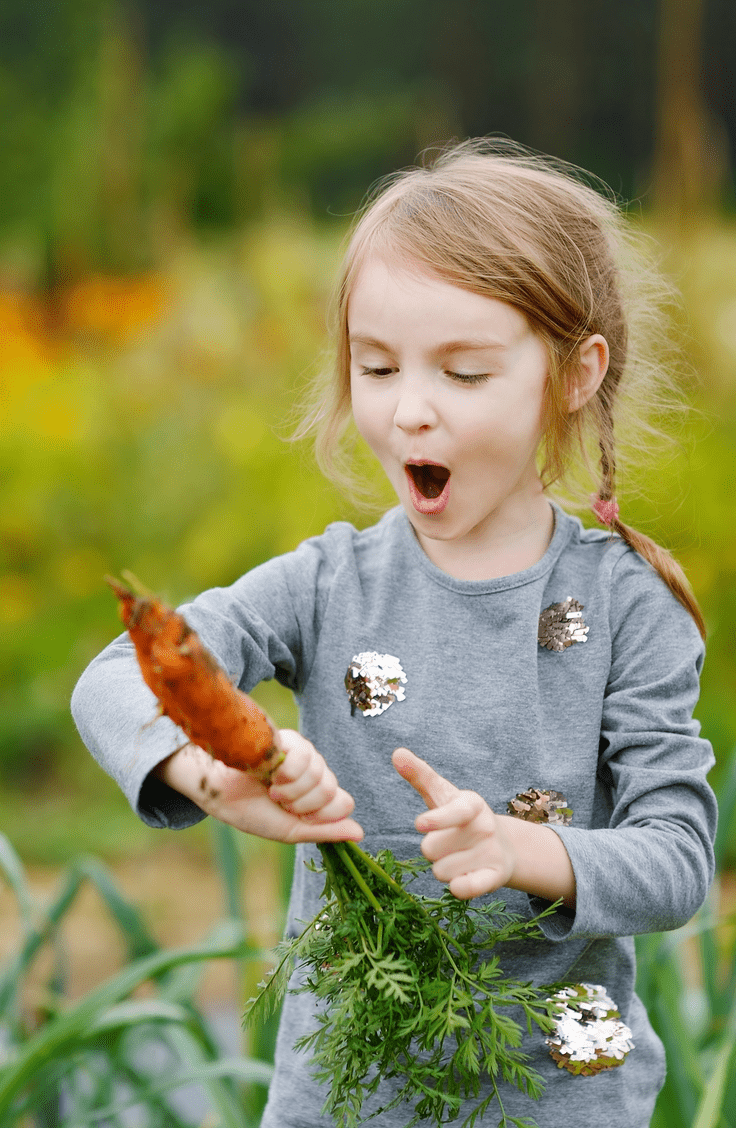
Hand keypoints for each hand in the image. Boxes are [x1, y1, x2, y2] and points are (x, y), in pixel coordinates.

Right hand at [154, 730, 362, 844]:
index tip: (296, 816)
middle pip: (332, 789)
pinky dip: (286, 772)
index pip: (345, 802)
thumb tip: (361, 834)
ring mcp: (305, 754)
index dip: (321, 814)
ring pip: (321, 773)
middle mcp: (316, 773)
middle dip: (303, 803)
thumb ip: (326, 831)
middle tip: (280, 801)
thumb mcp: (291, 830)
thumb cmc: (253, 812)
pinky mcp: (290, 739)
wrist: (220, 792)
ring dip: (292, 789)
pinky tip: (270, 775)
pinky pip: (304, 755)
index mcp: (319, 796)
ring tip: (273, 788)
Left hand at [392, 747, 514, 899]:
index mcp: (471, 804)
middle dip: (431, 850)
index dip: (436, 819)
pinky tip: (462, 880)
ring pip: (441, 871)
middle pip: (431, 849)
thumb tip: (397, 752)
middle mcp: (485, 827)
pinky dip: (459, 888)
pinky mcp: (496, 876)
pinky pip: (466, 889)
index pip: (454, 812)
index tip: (419, 823)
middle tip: (446, 843)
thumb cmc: (461, 817)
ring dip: (442, 868)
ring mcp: (492, 852)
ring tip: (458, 857)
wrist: (503, 846)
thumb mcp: (442, 795)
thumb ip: (420, 775)